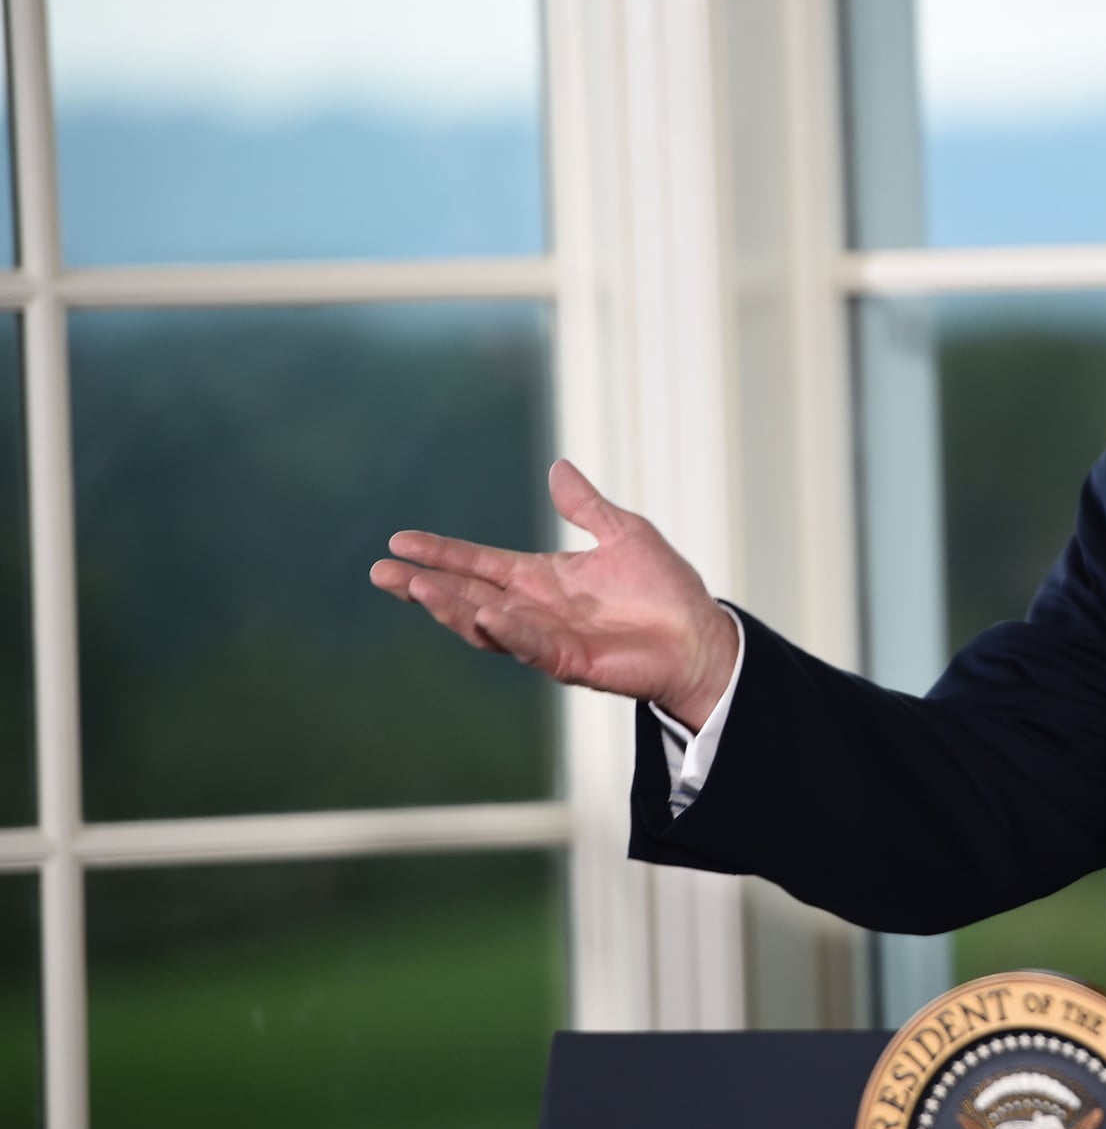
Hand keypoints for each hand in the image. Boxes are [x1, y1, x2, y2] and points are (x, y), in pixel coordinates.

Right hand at [368, 459, 738, 728]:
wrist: (701, 636)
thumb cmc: (665, 590)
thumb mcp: (623, 534)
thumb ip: (586, 508)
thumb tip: (559, 466)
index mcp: (543, 578)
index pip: (480, 563)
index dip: (441, 552)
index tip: (400, 541)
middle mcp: (535, 609)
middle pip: (467, 595)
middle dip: (423, 585)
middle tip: (380, 573)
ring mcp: (547, 638)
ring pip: (485, 624)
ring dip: (450, 608)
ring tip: (416, 588)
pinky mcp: (569, 661)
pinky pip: (530, 645)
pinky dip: (508, 631)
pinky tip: (486, 614)